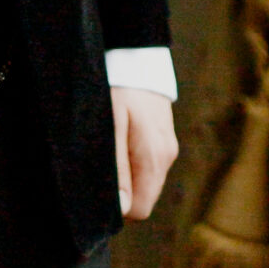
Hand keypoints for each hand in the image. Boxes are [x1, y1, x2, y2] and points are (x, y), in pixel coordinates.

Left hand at [111, 85, 177, 220]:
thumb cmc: (119, 91)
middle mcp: (166, 157)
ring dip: (128, 177)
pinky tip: (121, 139)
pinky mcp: (165, 139)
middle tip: (102, 166)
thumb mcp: (112, 128)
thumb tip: (122, 208)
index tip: (100, 186)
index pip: (140, 210)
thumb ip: (118, 169)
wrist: (137, 57)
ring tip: (110, 148)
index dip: (118, 207)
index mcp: (154, 159)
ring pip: (146, 182)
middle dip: (123, 193)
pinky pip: (149, 165)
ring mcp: (168, 148)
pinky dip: (134, 162)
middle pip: (144, 198)